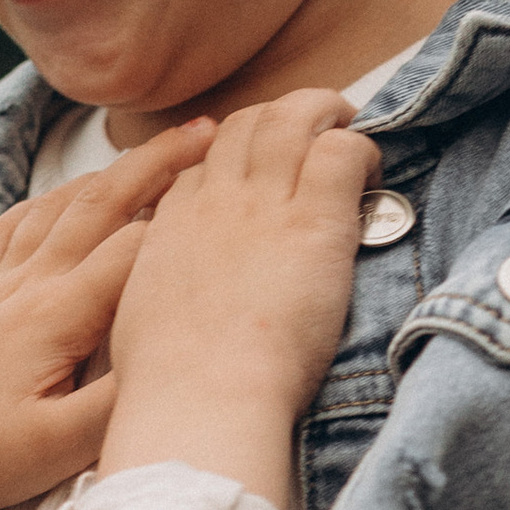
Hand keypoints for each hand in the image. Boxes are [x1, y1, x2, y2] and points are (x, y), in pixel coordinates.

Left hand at [0, 122, 214, 509]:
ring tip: (155, 153)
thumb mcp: (60, 448)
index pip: (137, 247)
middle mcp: (27, 283)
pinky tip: (61, 197)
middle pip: (101, 202)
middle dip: (159, 162)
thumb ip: (123, 402)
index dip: (189, 214)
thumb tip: (179, 358)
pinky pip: (13, 227)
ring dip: (110, 173)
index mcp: (57, 313)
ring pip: (60, 205)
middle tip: (211, 129)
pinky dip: (47, 200)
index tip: (238, 181)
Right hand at [100, 90, 378, 499]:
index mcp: (169, 226)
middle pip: (243, 125)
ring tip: (349, 125)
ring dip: (324, 112)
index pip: (199, 166)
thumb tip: (163, 302)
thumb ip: (156, 292)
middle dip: (280, 117)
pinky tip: (372, 173)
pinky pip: (340, 152)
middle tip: (313, 131)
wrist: (200, 397)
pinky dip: (361, 150)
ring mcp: (262, 205)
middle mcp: (213, 202)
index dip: (232, 159)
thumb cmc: (169, 384)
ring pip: (291, 118)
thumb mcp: (137, 323)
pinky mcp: (313, 221)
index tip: (258, 175)